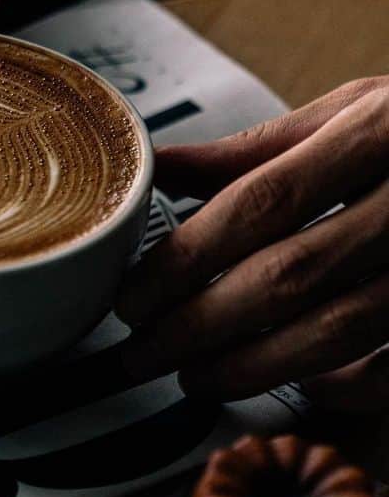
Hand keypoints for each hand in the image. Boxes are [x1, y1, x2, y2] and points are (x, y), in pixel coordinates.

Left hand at [116, 76, 388, 411]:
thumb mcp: (355, 110)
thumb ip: (255, 149)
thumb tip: (157, 169)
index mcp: (379, 132)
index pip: (258, 205)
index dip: (184, 260)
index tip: (133, 296)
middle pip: (286, 278)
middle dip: (198, 327)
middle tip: (143, 352)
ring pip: (337, 334)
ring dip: (251, 368)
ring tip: (195, 376)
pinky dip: (339, 386)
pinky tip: (294, 384)